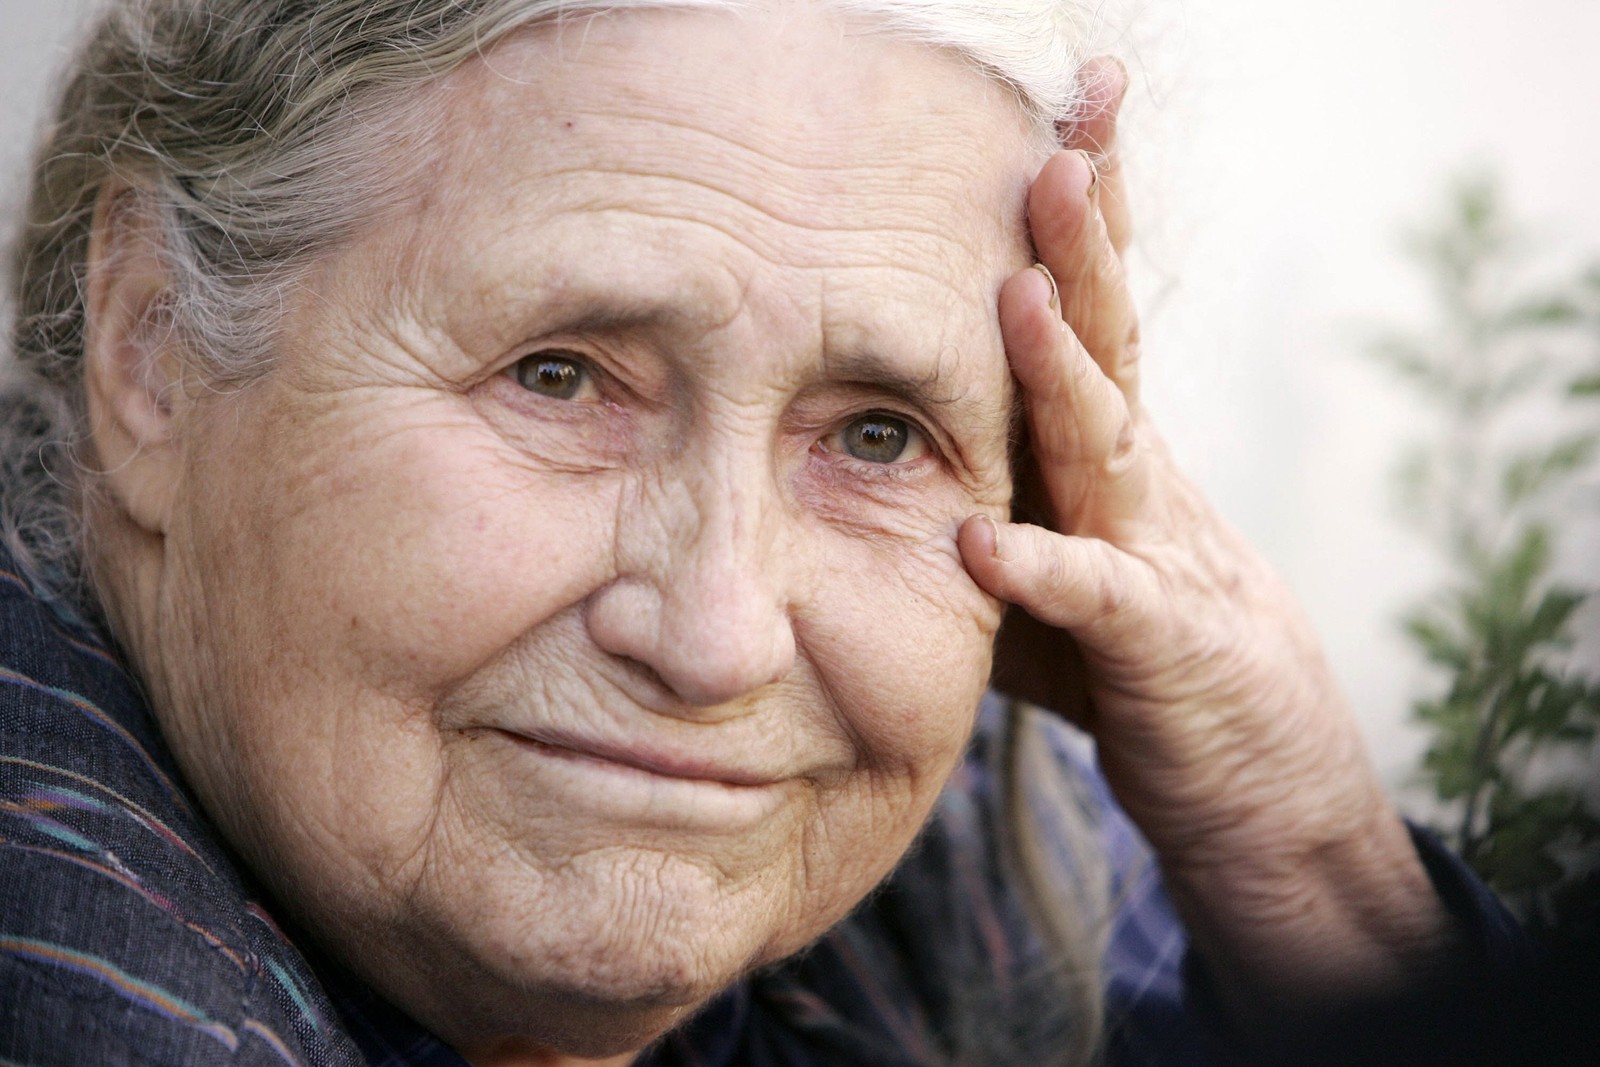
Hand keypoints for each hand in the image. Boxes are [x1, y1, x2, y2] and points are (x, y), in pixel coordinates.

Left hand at [959, 58, 1450, 1011]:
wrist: (1253, 773)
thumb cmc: (1129, 655)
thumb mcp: (1038, 559)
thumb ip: (967, 503)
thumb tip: (838, 468)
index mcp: (1103, 448)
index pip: (1086, 312)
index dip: (1072, 218)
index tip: (1050, 116)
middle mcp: (1136, 478)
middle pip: (1109, 339)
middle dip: (1084, 238)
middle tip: (1061, 137)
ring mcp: (1156, 553)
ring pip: (1111, 444)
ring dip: (1066, 370)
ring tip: (1021, 292)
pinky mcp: (1159, 645)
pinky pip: (1095, 602)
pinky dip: (1042, 571)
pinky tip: (986, 543)